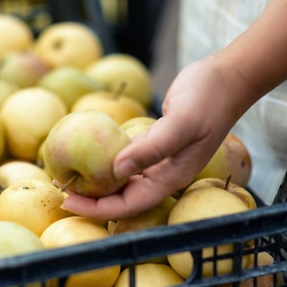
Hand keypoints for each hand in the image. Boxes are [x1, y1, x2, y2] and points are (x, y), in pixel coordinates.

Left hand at [61, 52, 247, 219]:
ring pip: (124, 181)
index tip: (68, 202)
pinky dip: (107, 161)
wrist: (227, 78)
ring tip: (68, 177)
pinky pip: (127, 160)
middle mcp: (165, 174)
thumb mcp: (181, 122)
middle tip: (60, 190)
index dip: (98, 208)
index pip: (130, 204)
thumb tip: (116, 170)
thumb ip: (152, 148)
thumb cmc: (208, 98)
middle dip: (93, 200)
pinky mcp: (156, 143)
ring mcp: (160, 160)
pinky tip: (89, 155)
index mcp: (172, 176)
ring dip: (98, 182)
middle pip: (124, 198)